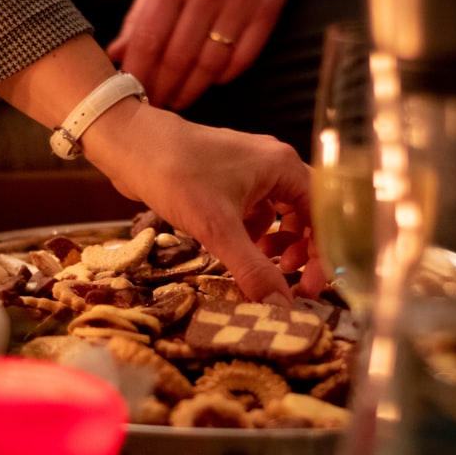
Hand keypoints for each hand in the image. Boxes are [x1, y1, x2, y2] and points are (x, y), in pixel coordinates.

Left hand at [83, 100, 318, 305]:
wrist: (131, 146)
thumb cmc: (176, 174)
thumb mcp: (218, 229)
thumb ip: (252, 270)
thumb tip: (280, 308)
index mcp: (283, 166)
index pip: (324, 215)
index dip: (322, 254)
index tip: (309, 286)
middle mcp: (273, 164)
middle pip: (307, 214)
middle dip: (300, 250)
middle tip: (288, 279)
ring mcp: (250, 170)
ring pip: (280, 213)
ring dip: (276, 243)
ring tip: (261, 263)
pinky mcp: (228, 178)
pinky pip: (255, 210)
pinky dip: (252, 233)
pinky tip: (234, 247)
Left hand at [106, 0, 296, 110]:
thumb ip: (140, 15)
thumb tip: (117, 53)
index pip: (150, 40)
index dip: (140, 74)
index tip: (133, 95)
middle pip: (179, 57)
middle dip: (164, 89)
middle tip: (156, 106)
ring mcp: (240, 0)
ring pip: (212, 63)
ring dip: (193, 89)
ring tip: (180, 100)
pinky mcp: (268, 8)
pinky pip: (244, 57)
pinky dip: (226, 76)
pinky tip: (212, 81)